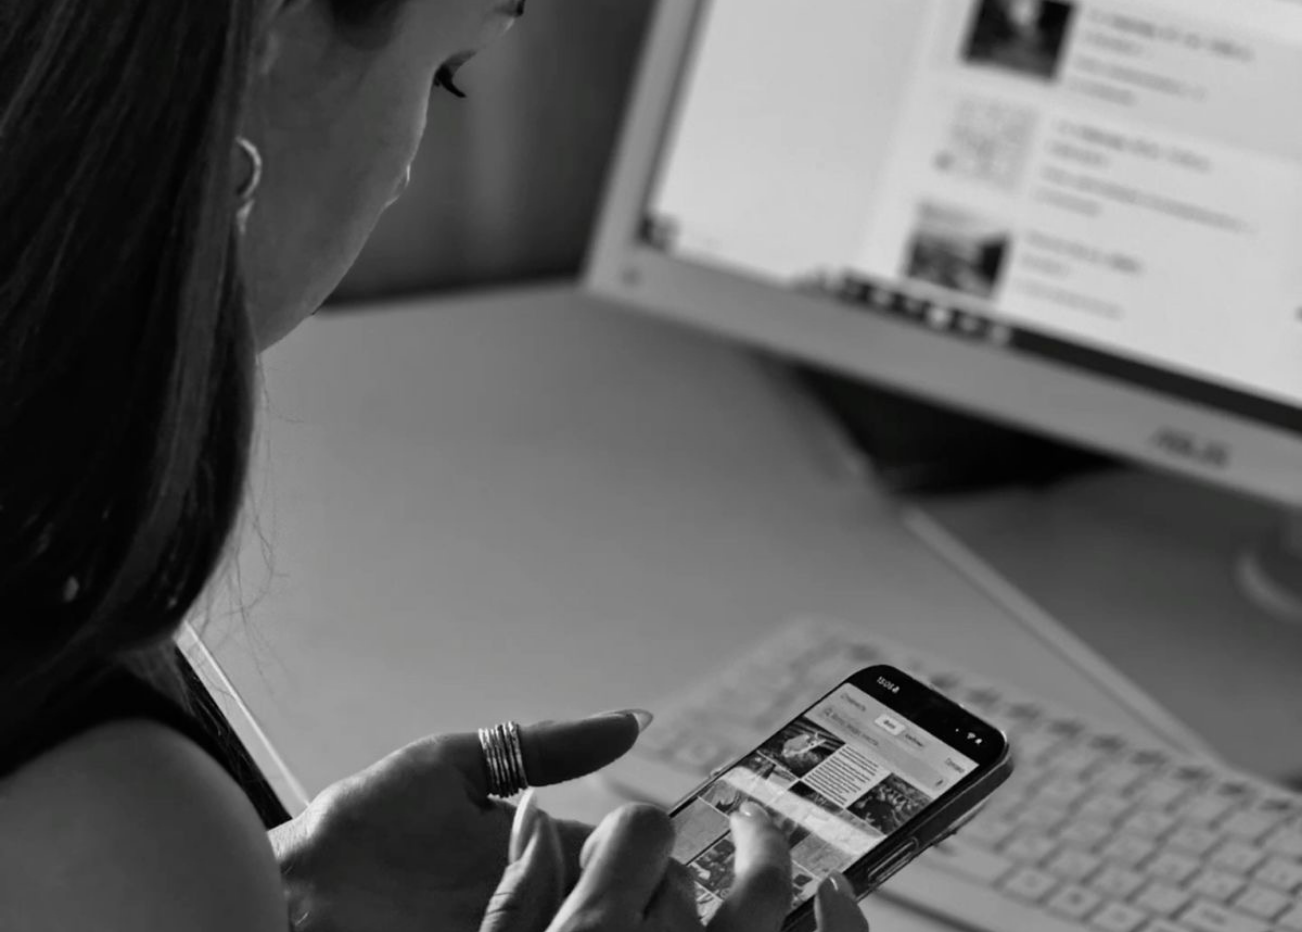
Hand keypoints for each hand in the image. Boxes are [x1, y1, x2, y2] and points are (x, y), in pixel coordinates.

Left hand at [270, 712, 646, 931]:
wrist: (295, 892)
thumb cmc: (365, 827)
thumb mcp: (456, 766)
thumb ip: (542, 747)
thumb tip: (630, 721)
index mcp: (537, 851)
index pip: (619, 852)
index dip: (643, 849)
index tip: (650, 843)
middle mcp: (535, 899)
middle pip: (613, 897)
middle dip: (628, 892)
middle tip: (608, 877)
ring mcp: (516, 931)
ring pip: (586, 929)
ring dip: (591, 917)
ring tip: (563, 902)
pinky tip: (553, 921)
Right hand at [497, 800, 870, 931]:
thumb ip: (516, 896)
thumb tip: (537, 816)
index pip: (637, 833)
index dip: (637, 835)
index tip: (635, 852)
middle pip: (696, 867)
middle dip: (695, 858)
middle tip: (712, 846)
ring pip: (767, 901)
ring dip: (774, 862)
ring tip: (769, 839)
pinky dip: (839, 919)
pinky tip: (836, 893)